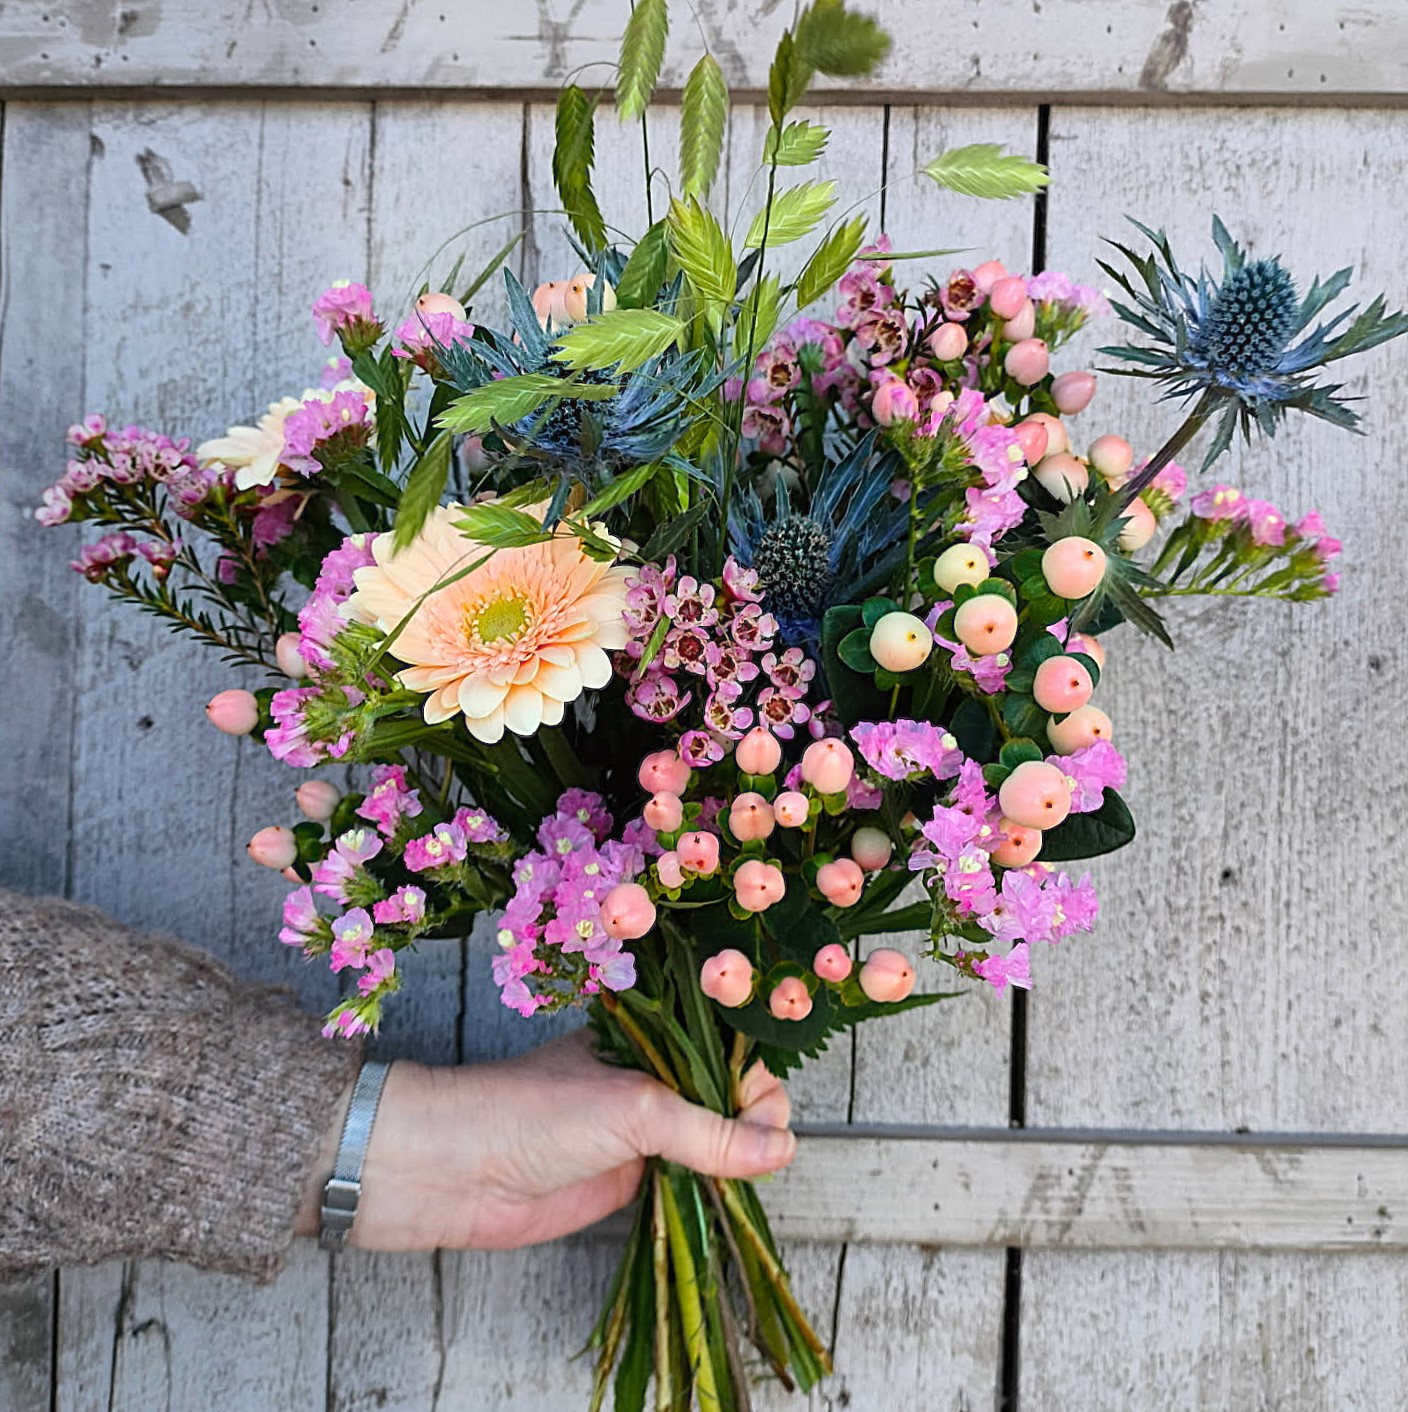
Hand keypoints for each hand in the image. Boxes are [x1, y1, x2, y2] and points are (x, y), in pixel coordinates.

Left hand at [300, 1030, 794, 1250]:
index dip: (754, 1075)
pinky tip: (734, 1196)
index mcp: (650, 1037)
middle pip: (727, 1092)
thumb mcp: (633, 1108)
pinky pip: (689, 1178)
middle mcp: (652, 1077)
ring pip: (713, 1138)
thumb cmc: (534, 1114)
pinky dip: (715, 1188)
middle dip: (755, 1117)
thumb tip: (782, 1149)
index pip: (726, 1047)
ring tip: (753, 1173)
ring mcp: (642, 1130)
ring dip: (738, 1157)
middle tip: (760, 1147)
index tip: (765, 1111)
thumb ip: (708, 1130)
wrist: (456, 1170)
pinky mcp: (630, 1177)